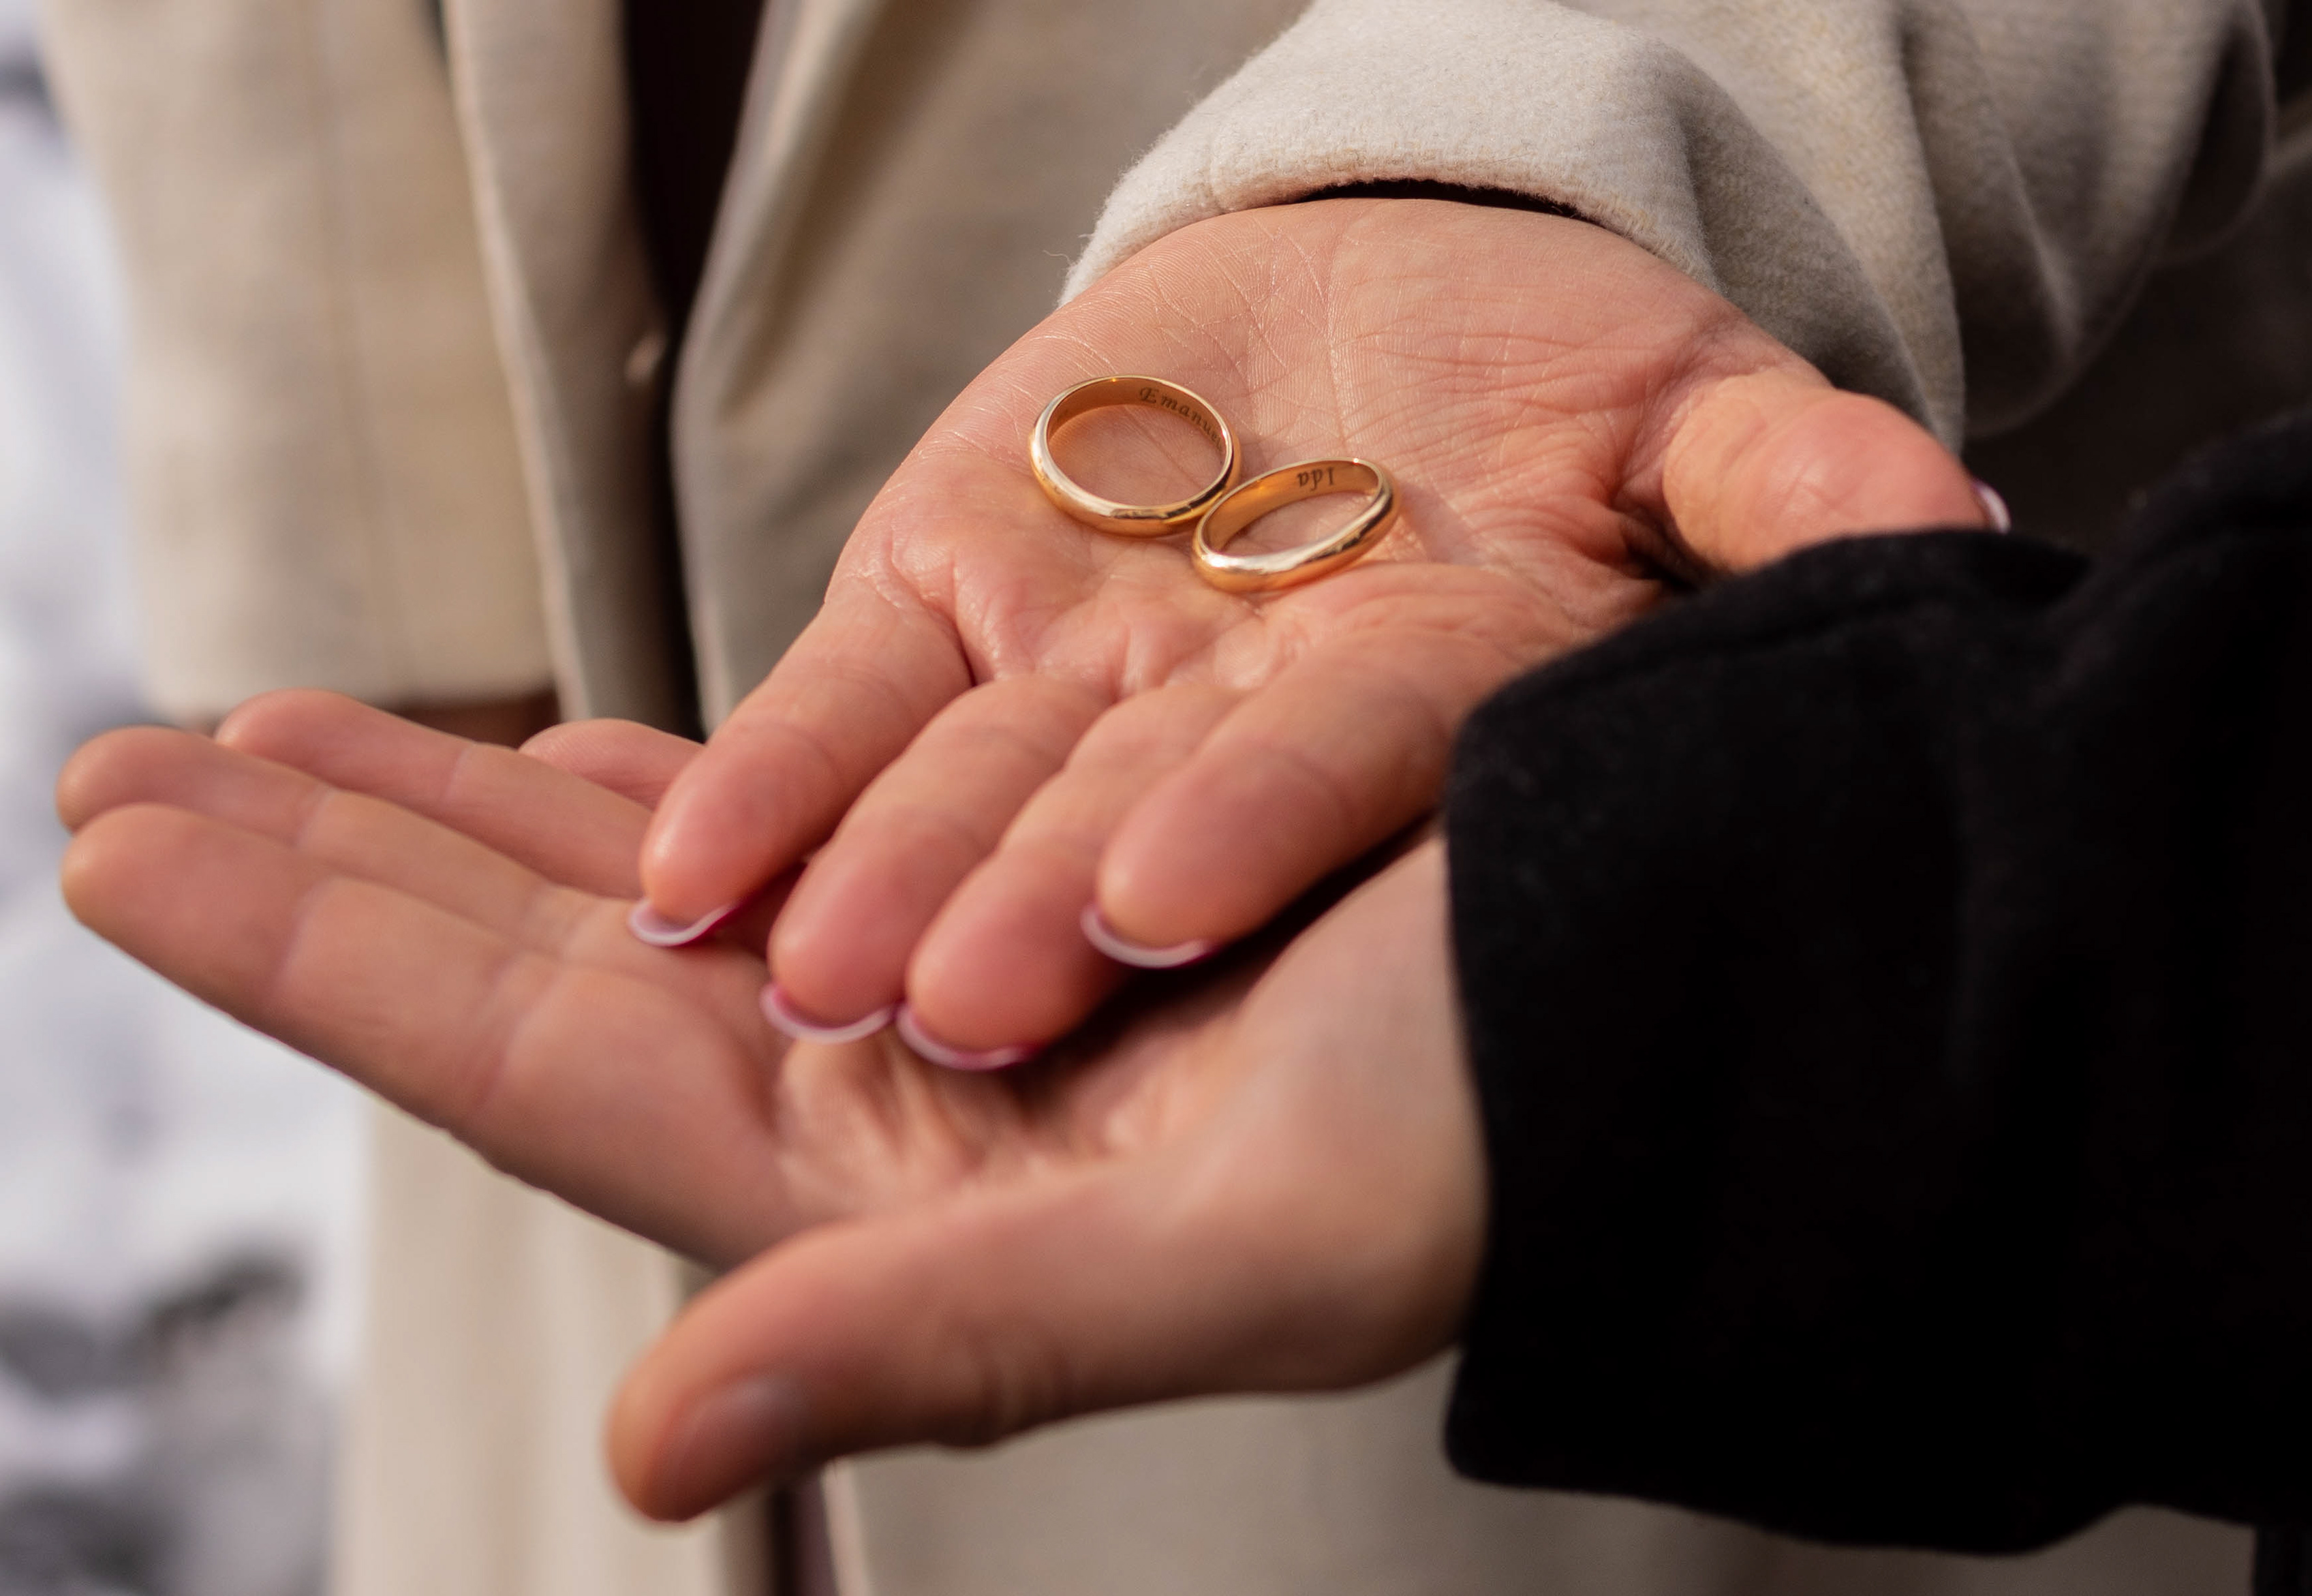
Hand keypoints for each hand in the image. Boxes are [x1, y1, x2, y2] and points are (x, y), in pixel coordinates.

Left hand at [58, 697, 1484, 1518]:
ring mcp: (951, 989)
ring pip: (646, 883)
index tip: (127, 849)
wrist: (1652, 1003)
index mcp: (897, 1201)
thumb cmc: (1482, 1135)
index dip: (327, 960)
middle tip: (126, 760)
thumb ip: (941, 1349)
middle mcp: (894, 1097)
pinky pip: (802, 819)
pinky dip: (671, 771)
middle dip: (337, 867)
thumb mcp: (1226, 1255)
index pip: (540, 1067)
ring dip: (464, 805)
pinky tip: (583, 742)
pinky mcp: (1032, 888)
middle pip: (546, 966)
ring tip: (286, 721)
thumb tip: (650, 1458)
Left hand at [637, 197, 1980, 1059]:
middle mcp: (1245, 745)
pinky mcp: (952, 604)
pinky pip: (847, 702)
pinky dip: (764, 776)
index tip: (1167, 893)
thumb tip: (1943, 529)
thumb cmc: (1573, 377)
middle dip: (1032, 903)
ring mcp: (1090, 686)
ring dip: (876, 871)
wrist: (1393, 291)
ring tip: (784, 952)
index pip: (1351, 773)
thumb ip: (1790, 485)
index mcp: (1438, 714)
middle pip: (1127, 820)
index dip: (1262, 823)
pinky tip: (672, 871)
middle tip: (944, 998)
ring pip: (970, 789)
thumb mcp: (1704, 415)